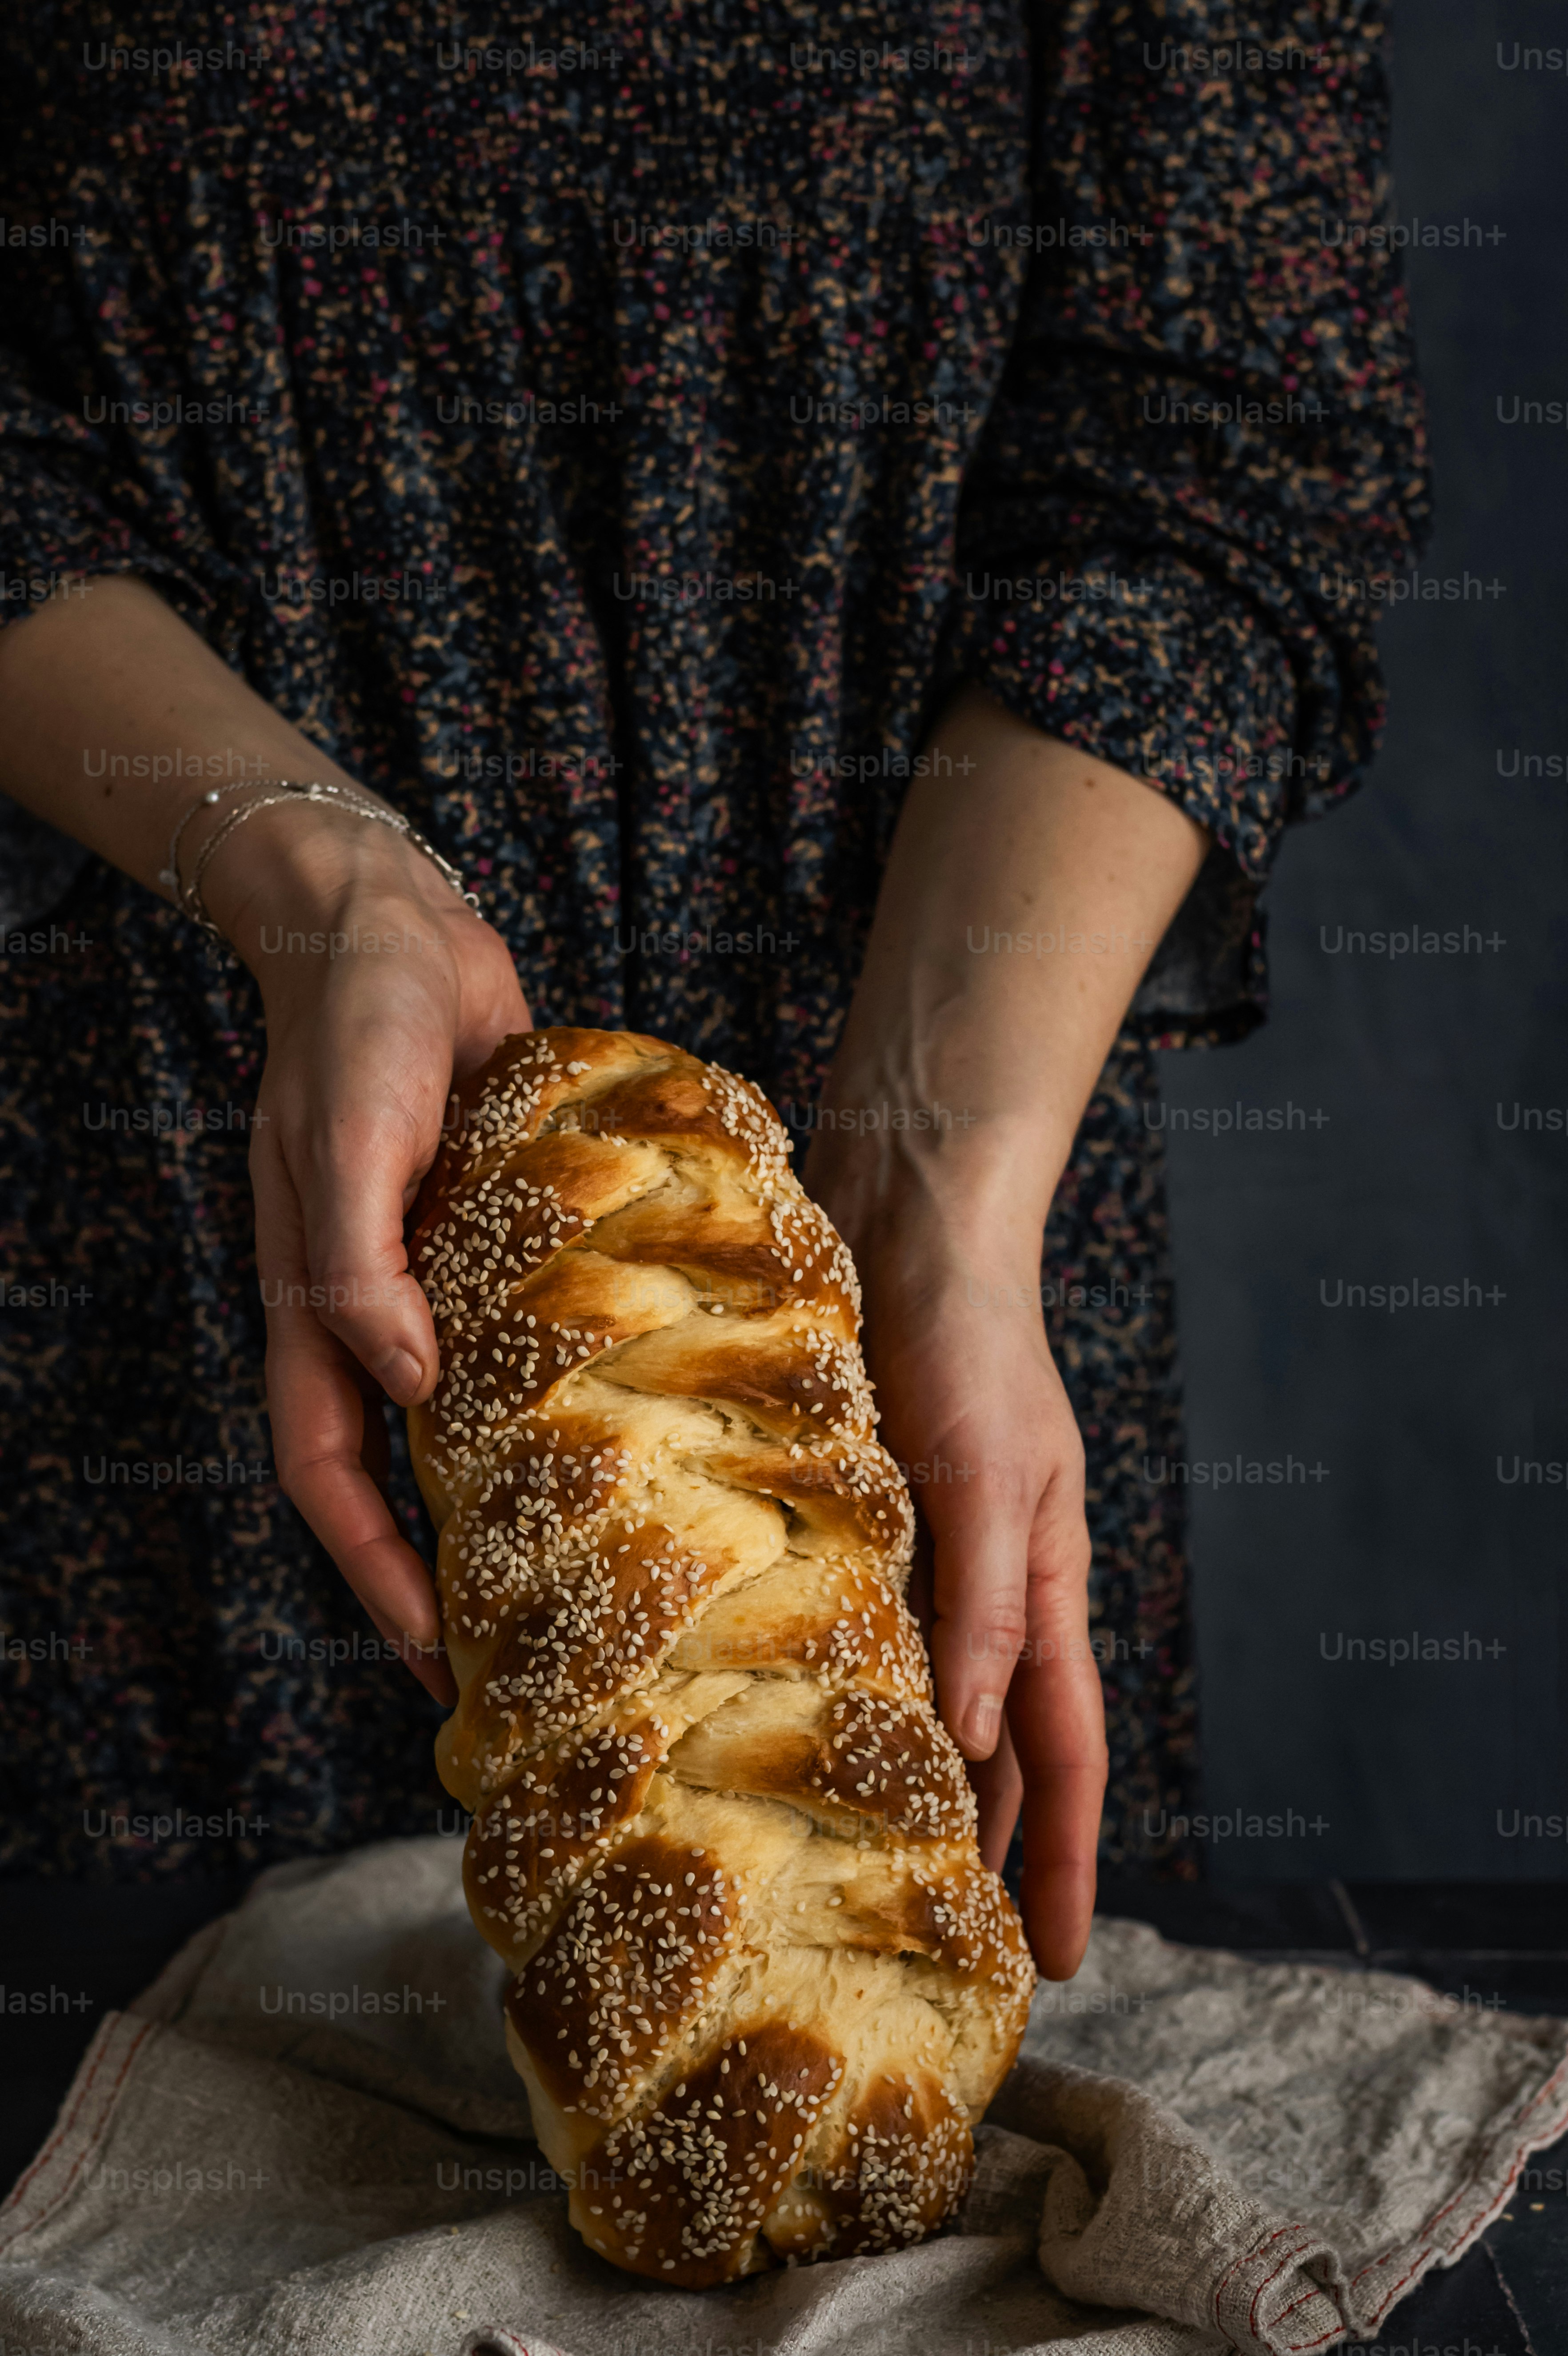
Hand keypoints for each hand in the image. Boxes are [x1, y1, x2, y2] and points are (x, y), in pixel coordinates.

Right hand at [213, 813, 529, 1703]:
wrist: (394, 926)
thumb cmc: (358, 1023)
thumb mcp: (348, 1134)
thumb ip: (355, 1259)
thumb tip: (403, 1385)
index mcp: (319, 1305)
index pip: (334, 1476)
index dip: (376, 1576)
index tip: (436, 1659)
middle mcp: (378, 1308)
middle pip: (401, 1474)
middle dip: (445, 1571)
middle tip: (526, 1652)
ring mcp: (439, 1276)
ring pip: (469, 1417)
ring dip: (510, 1495)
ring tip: (589, 1569)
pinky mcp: (499, 1234)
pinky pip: (527, 1333)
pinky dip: (564, 1387)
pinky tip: (636, 1421)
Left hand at [805, 1127, 1107, 1979]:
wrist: (901, 1214)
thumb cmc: (965, 1336)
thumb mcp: (989, 1472)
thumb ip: (987, 1601)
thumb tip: (978, 1741)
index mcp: (1038, 1579)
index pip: (1061, 1750)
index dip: (1059, 1857)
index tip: (1055, 1962)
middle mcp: (978, 1581)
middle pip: (991, 1747)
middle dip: (981, 1852)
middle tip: (947, 1958)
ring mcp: (911, 1551)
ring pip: (913, 1699)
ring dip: (901, 1786)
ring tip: (862, 1882)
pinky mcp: (842, 1515)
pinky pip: (838, 1630)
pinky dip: (824, 1695)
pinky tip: (778, 1739)